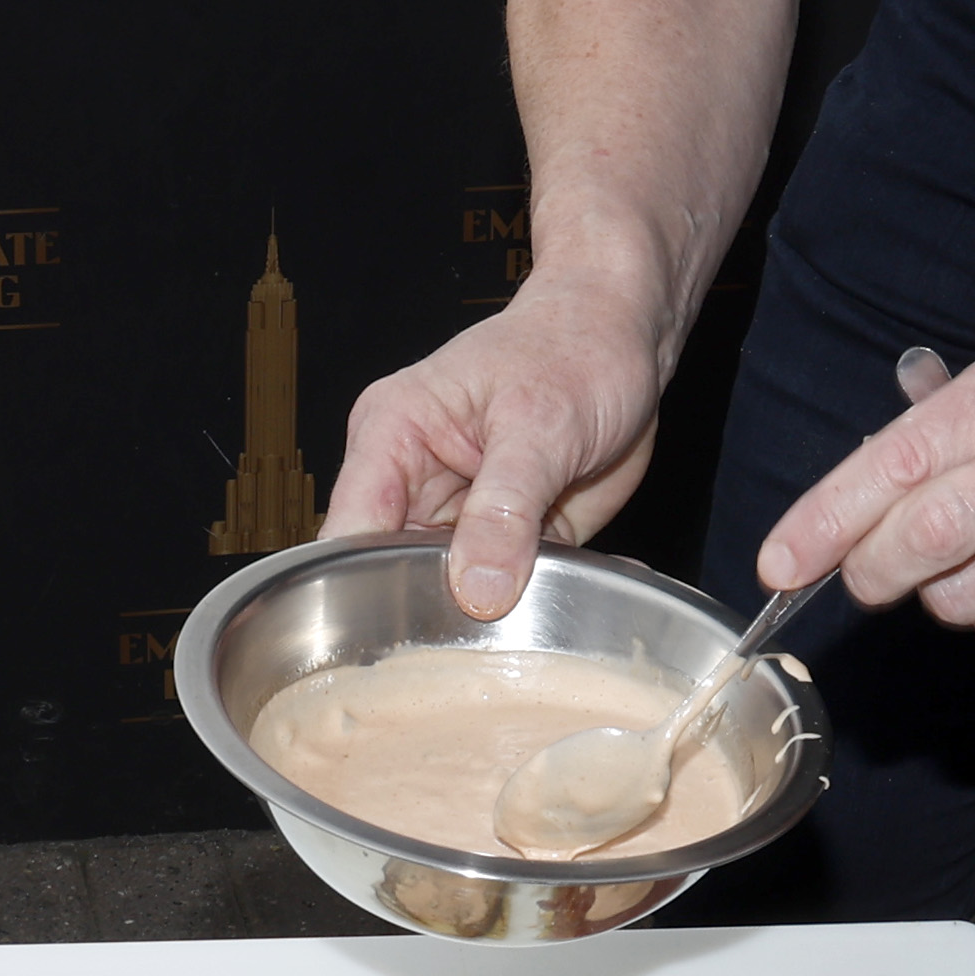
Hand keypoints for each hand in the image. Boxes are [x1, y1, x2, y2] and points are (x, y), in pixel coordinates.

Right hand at [322, 269, 668, 617]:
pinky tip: (583, 593)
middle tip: (485, 638)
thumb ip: (505, 509)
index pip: (349, 528)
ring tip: (546, 607)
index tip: (403, 636)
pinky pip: (511, 589)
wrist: (625, 337)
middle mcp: (414, 481)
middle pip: (392, 572)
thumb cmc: (571, 348)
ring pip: (452, 592)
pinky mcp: (507, 539)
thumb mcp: (540, 427)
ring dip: (497, 612)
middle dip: (436, 611)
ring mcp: (460, 515)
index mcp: (392, 435)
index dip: (363, 586)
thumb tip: (476, 589)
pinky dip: (545, 598)